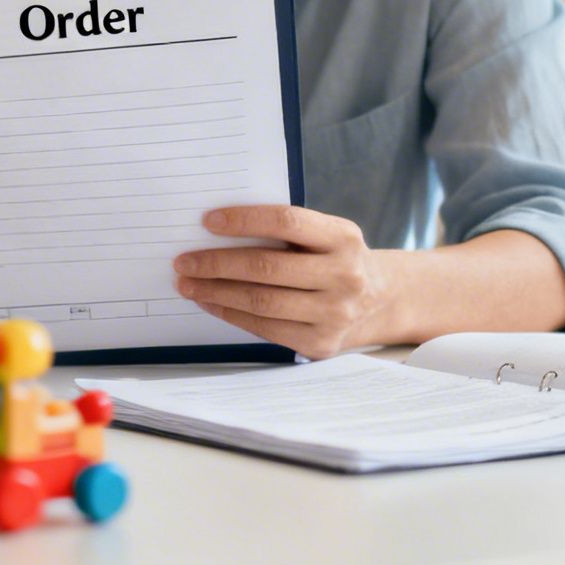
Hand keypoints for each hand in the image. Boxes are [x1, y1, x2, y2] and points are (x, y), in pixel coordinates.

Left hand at [172, 205, 387, 359]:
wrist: (380, 301)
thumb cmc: (336, 259)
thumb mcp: (327, 235)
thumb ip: (286, 232)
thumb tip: (216, 232)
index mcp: (343, 237)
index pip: (287, 222)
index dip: (244, 220)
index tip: (207, 221)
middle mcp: (344, 276)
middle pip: (267, 267)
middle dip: (217, 263)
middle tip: (184, 261)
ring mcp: (334, 314)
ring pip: (262, 302)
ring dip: (216, 292)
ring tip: (188, 283)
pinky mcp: (320, 343)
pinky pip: (265, 328)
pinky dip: (231, 314)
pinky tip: (211, 302)